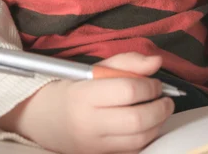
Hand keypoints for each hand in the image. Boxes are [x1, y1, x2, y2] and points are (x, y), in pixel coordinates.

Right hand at [0, 52, 173, 153]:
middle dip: (159, 108)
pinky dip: (146, 137)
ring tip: (160, 110)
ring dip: (158, 124)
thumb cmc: (72, 87)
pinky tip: (148, 125)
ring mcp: (94, 144)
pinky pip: (132, 150)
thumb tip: (157, 62)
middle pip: (137, 119)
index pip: (127, 90)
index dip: (149, 85)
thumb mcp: (94, 69)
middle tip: (165, 98)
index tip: (156, 82)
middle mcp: (89, 123)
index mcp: (85, 94)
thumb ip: (127, 62)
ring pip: (138, 139)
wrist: (42, 118)